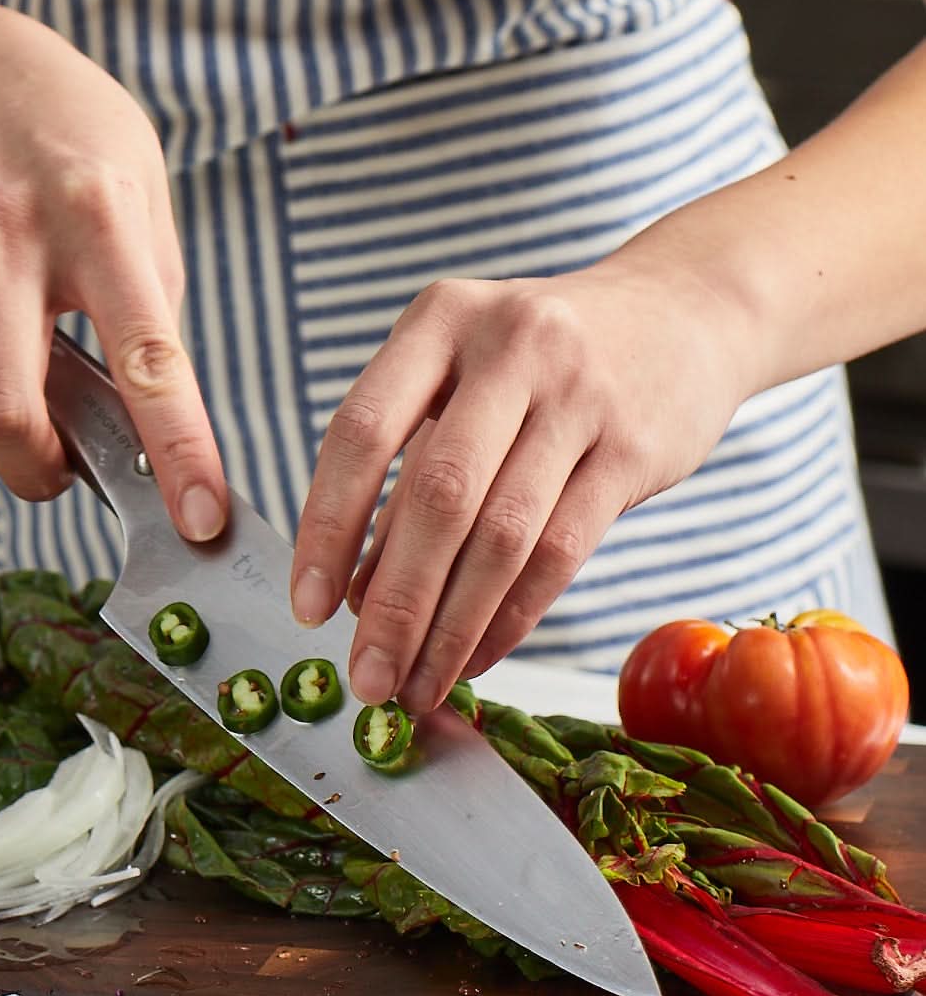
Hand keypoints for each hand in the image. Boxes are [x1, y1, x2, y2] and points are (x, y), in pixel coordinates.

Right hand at [0, 2, 226, 539]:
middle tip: (60, 469)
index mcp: (101, 218)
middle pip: (2, 409)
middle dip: (32, 466)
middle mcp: (10, 229)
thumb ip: (148, 318)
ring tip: (23, 360)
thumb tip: (149, 435)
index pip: (147, 357)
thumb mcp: (145, 211)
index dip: (177, 448)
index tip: (197, 521)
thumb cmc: (77, 152)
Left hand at [288, 263, 757, 710]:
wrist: (686, 308)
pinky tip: (476, 659)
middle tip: (367, 679)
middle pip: (438, 498)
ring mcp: (579, 396)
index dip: (327, 528)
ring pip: (502, 537)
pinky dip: (509, 619)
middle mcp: (510, 347)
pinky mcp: (633, 448)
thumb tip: (354, 597)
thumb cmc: (540, 365)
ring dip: (451, 630)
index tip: (308, 608)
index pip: (361, 433)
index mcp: (440, 321)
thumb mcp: (460, 388)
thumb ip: (405, 481)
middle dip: (395, 605)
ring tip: (416, 686)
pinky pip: (560, 553)